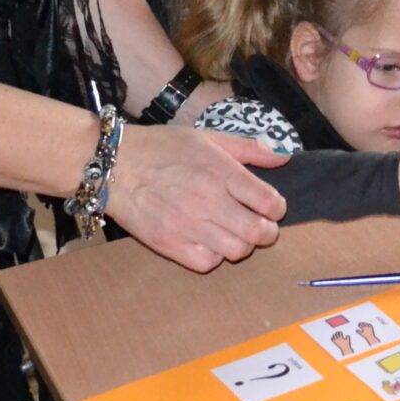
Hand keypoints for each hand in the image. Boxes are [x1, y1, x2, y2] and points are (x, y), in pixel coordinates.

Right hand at [106, 123, 288, 271]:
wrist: (116, 165)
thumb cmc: (163, 147)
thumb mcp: (208, 137)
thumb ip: (248, 148)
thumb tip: (284, 157)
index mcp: (222, 172)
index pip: (270, 202)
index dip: (277, 208)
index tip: (271, 206)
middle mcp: (209, 201)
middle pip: (258, 233)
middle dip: (267, 231)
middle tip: (261, 226)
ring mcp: (189, 225)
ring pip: (237, 251)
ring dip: (242, 244)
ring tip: (234, 233)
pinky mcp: (169, 244)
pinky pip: (207, 263)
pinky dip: (214, 256)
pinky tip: (209, 242)